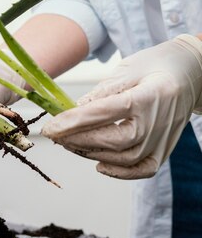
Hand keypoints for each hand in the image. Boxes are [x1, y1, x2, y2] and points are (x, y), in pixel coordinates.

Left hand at [41, 35, 201, 178]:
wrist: (192, 73)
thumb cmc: (157, 65)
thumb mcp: (128, 69)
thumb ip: (102, 92)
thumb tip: (74, 112)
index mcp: (148, 95)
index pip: (105, 113)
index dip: (73, 121)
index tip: (50, 127)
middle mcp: (157, 122)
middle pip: (113, 141)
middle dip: (77, 139)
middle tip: (54, 134)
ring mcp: (162, 139)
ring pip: (123, 158)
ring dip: (90, 153)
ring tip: (69, 142)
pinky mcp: (164, 150)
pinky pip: (141, 170)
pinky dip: (119, 172)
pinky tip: (98, 164)